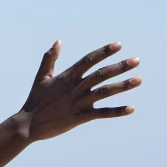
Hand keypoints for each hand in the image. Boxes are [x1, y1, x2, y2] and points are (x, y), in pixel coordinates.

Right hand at [0, 40, 141, 166]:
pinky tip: (131, 108)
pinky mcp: (79, 118)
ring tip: (139, 80)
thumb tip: (58, 41)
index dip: (103, 52)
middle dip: (119, 67)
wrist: (27, 125)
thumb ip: (49, 59)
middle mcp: (74, 88)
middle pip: (100, 74)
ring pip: (104, 92)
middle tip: (136, 60)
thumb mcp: (41, 78)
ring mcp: (78, 103)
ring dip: (122, 86)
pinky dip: (116, 111)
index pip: (88, 60)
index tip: (118, 45)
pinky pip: (101, 113)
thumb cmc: (34, 100)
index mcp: (66, 77)